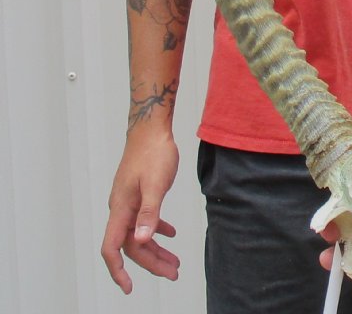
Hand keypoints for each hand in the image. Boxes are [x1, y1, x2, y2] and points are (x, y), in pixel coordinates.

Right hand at [101, 131, 179, 293]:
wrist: (151, 129)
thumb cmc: (153, 153)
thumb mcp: (155, 183)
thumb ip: (149, 212)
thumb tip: (141, 240)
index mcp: (121, 209)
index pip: (112, 248)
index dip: (118, 271)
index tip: (129, 287)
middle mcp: (121, 208)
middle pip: (131, 246)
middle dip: (150, 263)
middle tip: (173, 273)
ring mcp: (129, 201)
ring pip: (139, 234)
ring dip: (156, 249)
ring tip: (175, 262)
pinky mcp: (138, 194)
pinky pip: (145, 219)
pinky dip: (157, 229)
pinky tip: (171, 233)